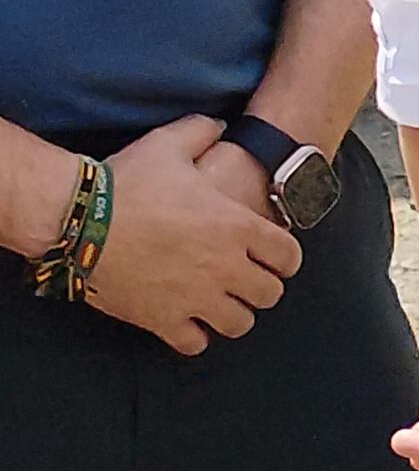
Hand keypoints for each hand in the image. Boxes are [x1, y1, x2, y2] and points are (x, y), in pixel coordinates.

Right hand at [80, 117, 299, 352]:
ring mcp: (196, 296)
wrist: (78, 217)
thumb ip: (202, 132)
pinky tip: (184, 321)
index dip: (283, 257)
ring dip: (231, 314)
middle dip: (259, 287)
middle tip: (242, 279)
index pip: (289, 257)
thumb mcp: (169, 144)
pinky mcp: (162, 318)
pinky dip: (194, 336)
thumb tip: (219, 127)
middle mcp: (226, 266)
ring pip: (239, 323)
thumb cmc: (127, 181)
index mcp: (237, 227)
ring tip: (217, 302)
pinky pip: (194, 343)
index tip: (270, 256)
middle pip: (269, 294)